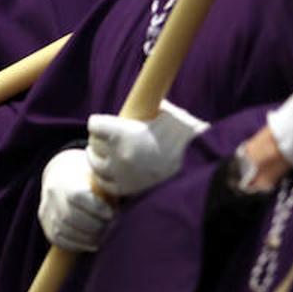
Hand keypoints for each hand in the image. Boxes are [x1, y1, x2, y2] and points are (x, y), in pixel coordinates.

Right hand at [38, 148, 115, 251]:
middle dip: (94, 226)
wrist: (61, 173)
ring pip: (64, 230)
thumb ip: (109, 186)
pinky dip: (76, 244)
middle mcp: (52, 194)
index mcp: (65, 178)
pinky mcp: (46, 224)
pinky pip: (58, 239)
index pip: (77, 196)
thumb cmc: (88, 175)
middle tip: (109, 227)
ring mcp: (46, 210)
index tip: (111, 213)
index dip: (96, 208)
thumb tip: (125, 199)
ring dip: (87, 238)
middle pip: (71, 217)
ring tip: (102, 236)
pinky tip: (91, 243)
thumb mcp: (97, 174)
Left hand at [86, 99, 209, 196]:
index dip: (99, 122)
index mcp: (121, 133)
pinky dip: (106, 178)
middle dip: (98, 141)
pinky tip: (112, 173)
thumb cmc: (185, 136)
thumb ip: (149, 109)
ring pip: (95, 166)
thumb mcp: (166, 113)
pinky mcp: (128, 190)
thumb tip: (145, 100)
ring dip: (99, 160)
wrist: (199, 165)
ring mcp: (121, 174)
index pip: (94, 125)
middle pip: (93, 145)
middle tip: (106, 140)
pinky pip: (106, 185)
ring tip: (107, 157)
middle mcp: (116, 155)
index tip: (104, 123)